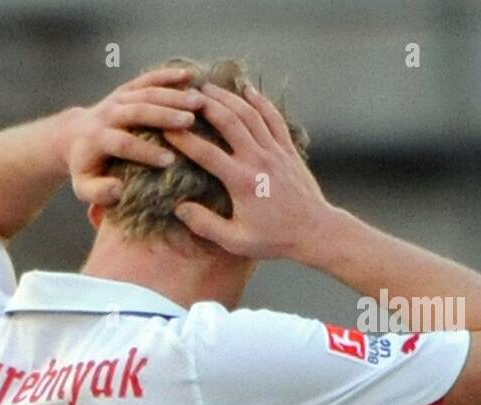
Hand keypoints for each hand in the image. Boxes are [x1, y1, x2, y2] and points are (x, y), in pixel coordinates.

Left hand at [64, 67, 200, 205]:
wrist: (74, 136)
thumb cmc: (85, 167)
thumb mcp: (84, 186)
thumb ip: (98, 193)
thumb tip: (119, 191)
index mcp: (97, 139)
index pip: (123, 143)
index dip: (145, 151)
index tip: (170, 160)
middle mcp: (107, 114)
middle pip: (137, 111)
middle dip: (164, 116)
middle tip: (190, 121)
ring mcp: (118, 98)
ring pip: (146, 92)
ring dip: (173, 95)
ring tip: (198, 101)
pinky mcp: (127, 89)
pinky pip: (148, 79)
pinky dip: (168, 75)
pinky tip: (190, 75)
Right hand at [166, 83, 337, 260]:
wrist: (314, 231)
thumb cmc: (273, 239)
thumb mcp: (235, 241)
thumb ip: (205, 225)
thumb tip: (179, 208)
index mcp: (242, 182)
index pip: (207, 154)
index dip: (185, 140)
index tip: (166, 129)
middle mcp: (259, 161)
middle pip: (230, 123)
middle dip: (207, 106)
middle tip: (187, 95)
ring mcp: (276, 152)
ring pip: (251, 115)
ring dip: (229, 98)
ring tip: (209, 87)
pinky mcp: (288, 150)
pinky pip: (274, 119)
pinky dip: (260, 101)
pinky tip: (247, 90)